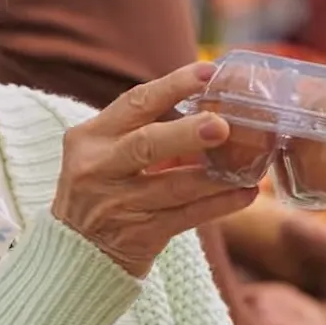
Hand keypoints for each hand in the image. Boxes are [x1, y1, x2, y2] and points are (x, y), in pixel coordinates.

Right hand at [52, 62, 261, 276]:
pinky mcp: (139, 236)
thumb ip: (143, 131)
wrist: (74, 252)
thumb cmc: (101, 189)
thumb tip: (211, 107)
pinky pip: (188, 217)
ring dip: (217, 176)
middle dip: (187, 134)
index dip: (173, 86)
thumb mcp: (103, 154)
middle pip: (147, 146)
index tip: (209, 72)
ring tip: (251, 166)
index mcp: (90, 138)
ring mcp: (118, 205)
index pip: (134, 104)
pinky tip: (244, 194)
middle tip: (222, 126)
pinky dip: (220, 205)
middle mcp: (99, 169)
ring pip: (175, 186)